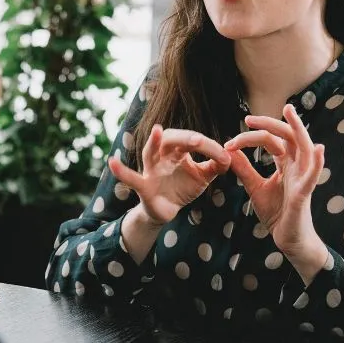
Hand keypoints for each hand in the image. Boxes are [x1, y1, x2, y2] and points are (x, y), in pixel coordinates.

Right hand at [109, 126, 230, 225]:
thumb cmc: (182, 187)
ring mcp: (150, 169)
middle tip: (199, 140)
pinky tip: (112, 164)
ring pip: (150, 152)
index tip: (225, 157)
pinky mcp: (142, 186)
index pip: (193, 141)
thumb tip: (231, 156)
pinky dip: (121, 172)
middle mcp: (162, 155)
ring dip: (153, 142)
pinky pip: (131, 178)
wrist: (166, 211)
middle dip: (185, 138)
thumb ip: (216, 165)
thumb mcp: (203, 176)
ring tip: (156, 131)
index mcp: (178, 150)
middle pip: (171, 139)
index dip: (209, 147)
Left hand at [224, 104, 328, 279]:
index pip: (271, 141)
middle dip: (270, 124)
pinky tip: (318, 149)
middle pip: (287, 137)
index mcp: (285, 164)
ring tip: (291, 113)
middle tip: (249, 119)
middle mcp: (296, 167)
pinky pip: (313, 177)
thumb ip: (244, 169)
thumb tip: (229, 150)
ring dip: (298, 129)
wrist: (288, 239)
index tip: (229, 142)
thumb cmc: (277, 212)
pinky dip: (317, 163)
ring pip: (305, 148)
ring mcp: (303, 178)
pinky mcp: (304, 194)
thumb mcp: (255, 187)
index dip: (251, 137)